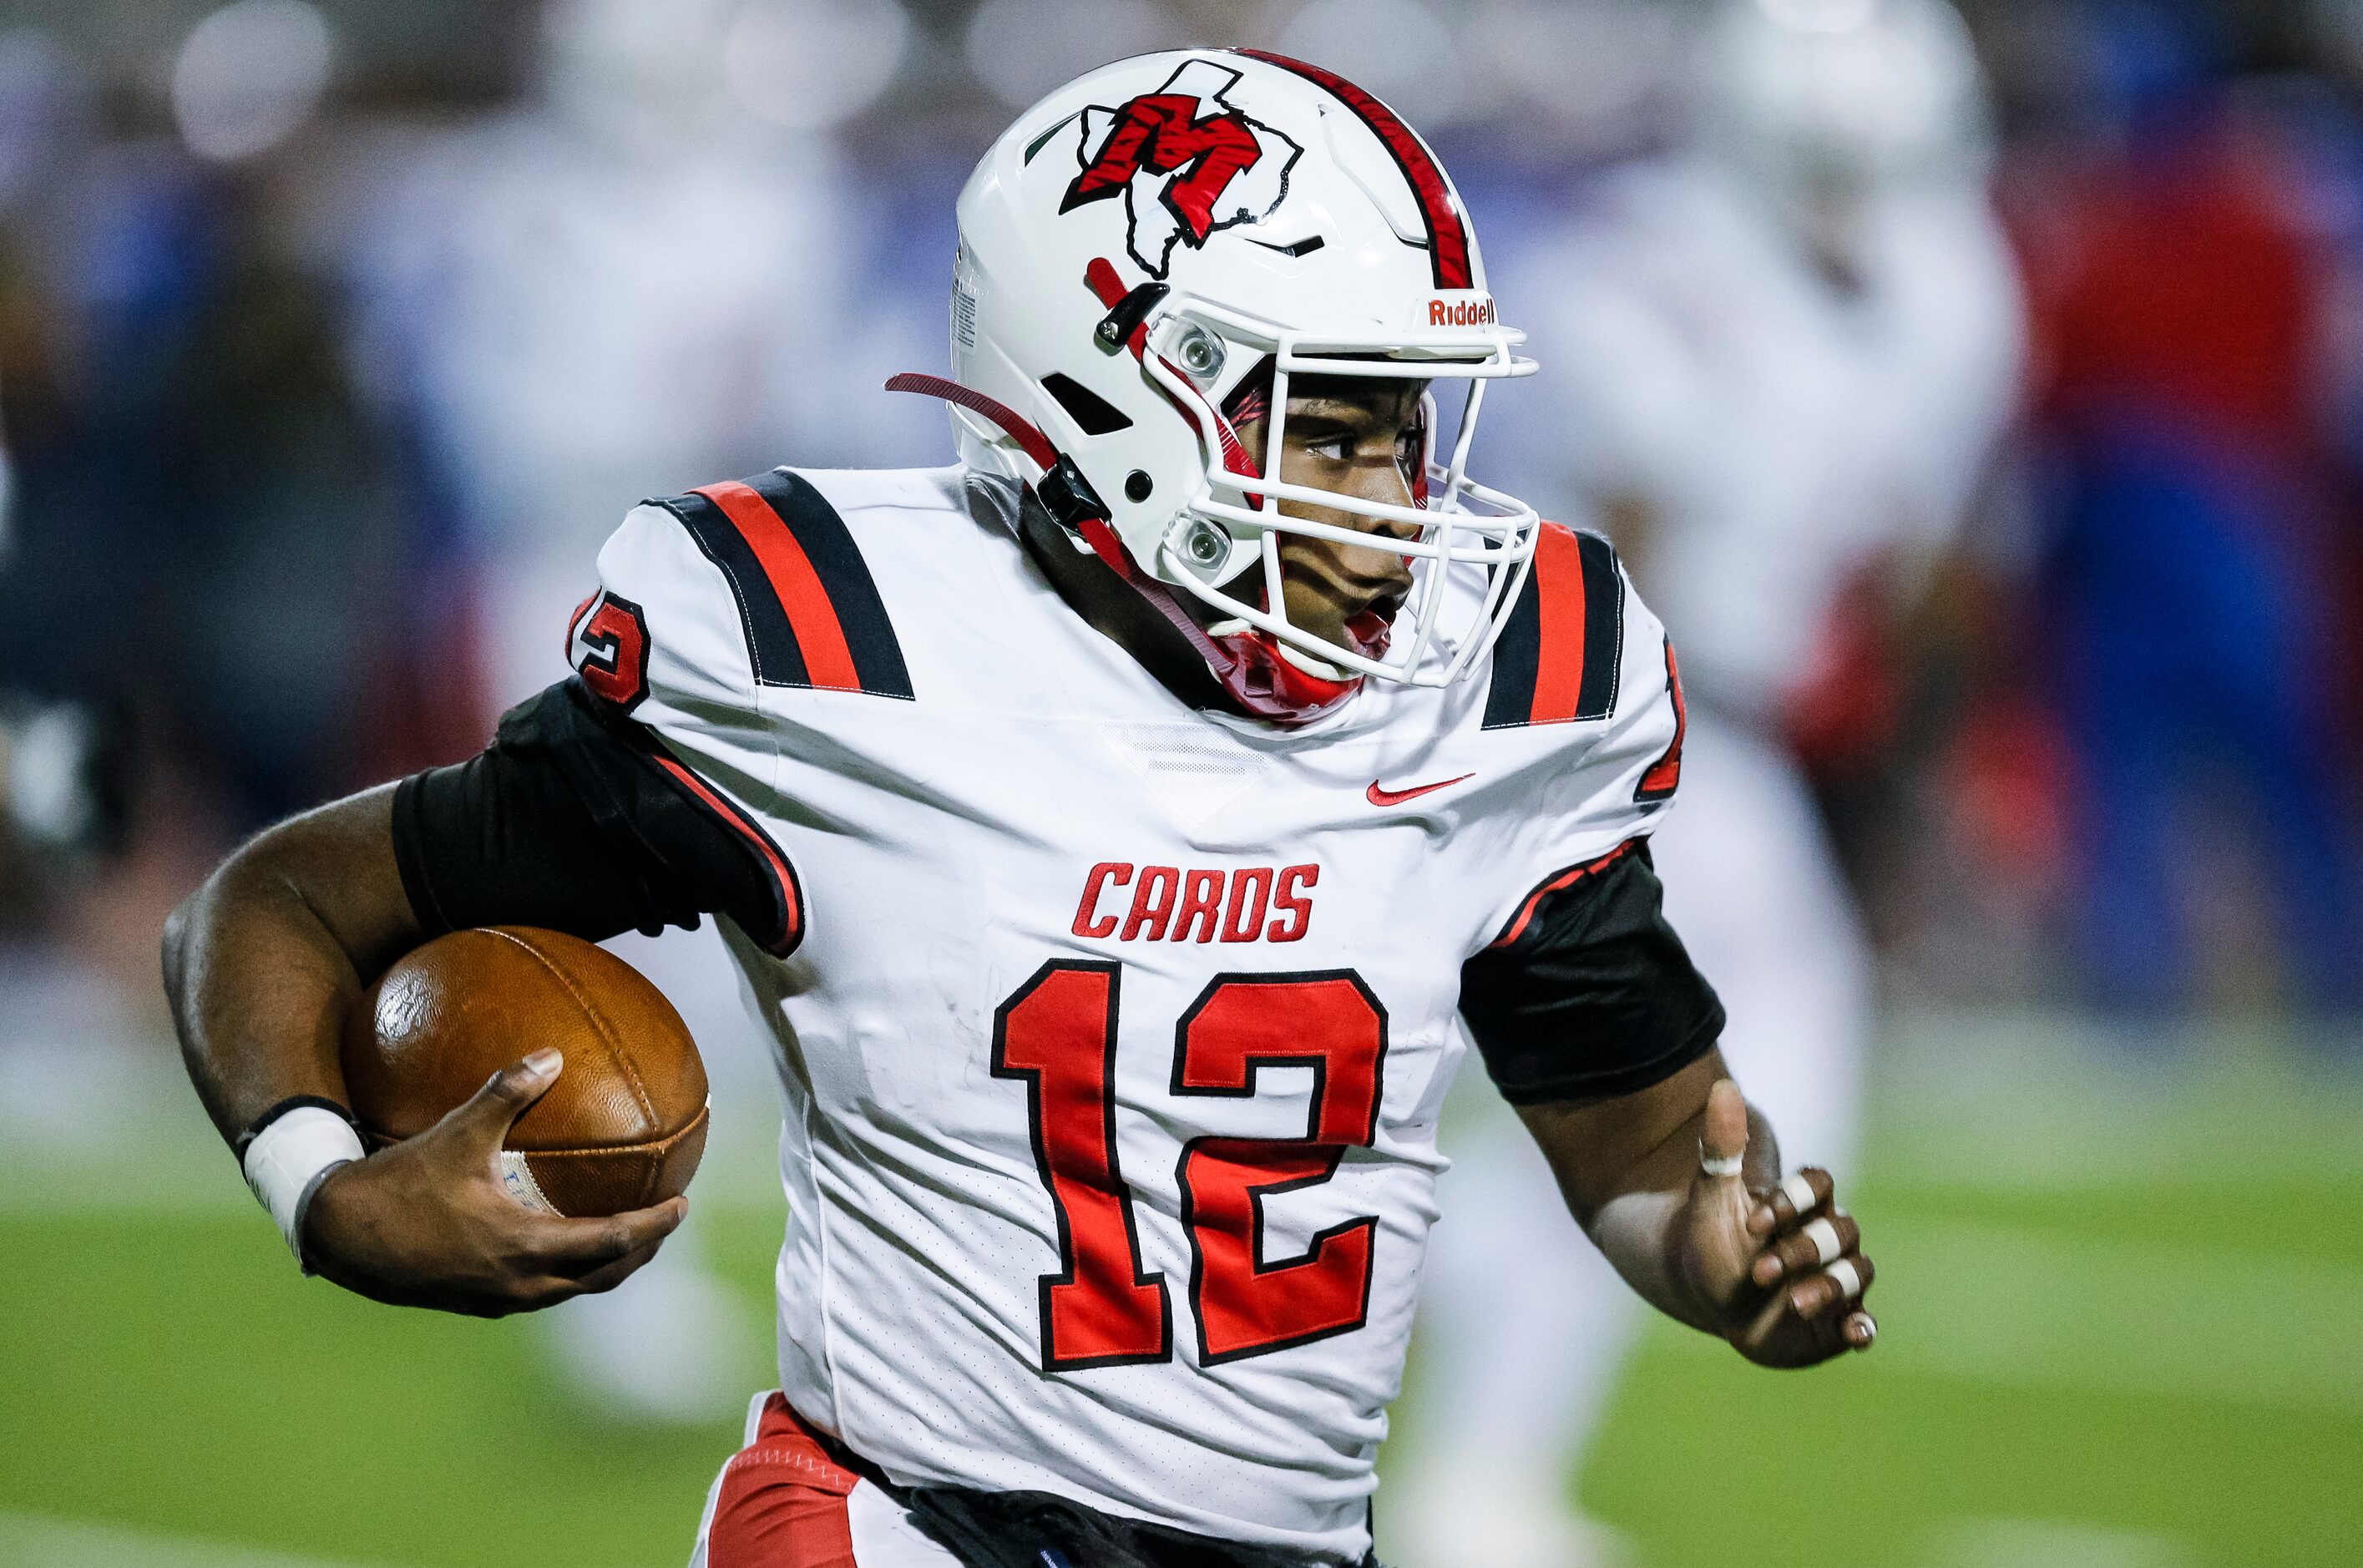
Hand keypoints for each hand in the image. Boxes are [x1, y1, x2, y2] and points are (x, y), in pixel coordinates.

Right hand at [301, 1048, 686, 1317]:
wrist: (340, 1238)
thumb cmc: (400, 1185)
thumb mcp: (458, 1134)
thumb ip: (507, 1093)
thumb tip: (552, 1055)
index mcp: (527, 1247)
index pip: (613, 1242)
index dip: (654, 1225)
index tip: (683, 1205)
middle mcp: (521, 1284)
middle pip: (603, 1276)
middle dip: (640, 1250)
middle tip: (665, 1221)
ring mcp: (499, 1299)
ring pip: (573, 1289)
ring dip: (606, 1266)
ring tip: (627, 1238)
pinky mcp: (477, 1302)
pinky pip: (542, 1291)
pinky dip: (570, 1271)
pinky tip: (563, 1246)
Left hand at [1672, 1079, 1875, 1367]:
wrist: (1707, 1296)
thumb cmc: (1712, 1241)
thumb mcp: (1711, 1197)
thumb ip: (1721, 1145)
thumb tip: (1721, 1085)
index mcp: (1800, 1204)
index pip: (1819, 1185)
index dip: (1794, 1200)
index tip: (1753, 1221)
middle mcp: (1825, 1238)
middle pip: (1840, 1231)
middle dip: (1804, 1249)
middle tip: (1761, 1270)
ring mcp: (1835, 1278)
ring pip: (1855, 1273)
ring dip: (1829, 1286)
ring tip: (1792, 1303)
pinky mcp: (1836, 1319)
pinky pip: (1862, 1321)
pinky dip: (1863, 1327)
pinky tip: (1855, 1334)